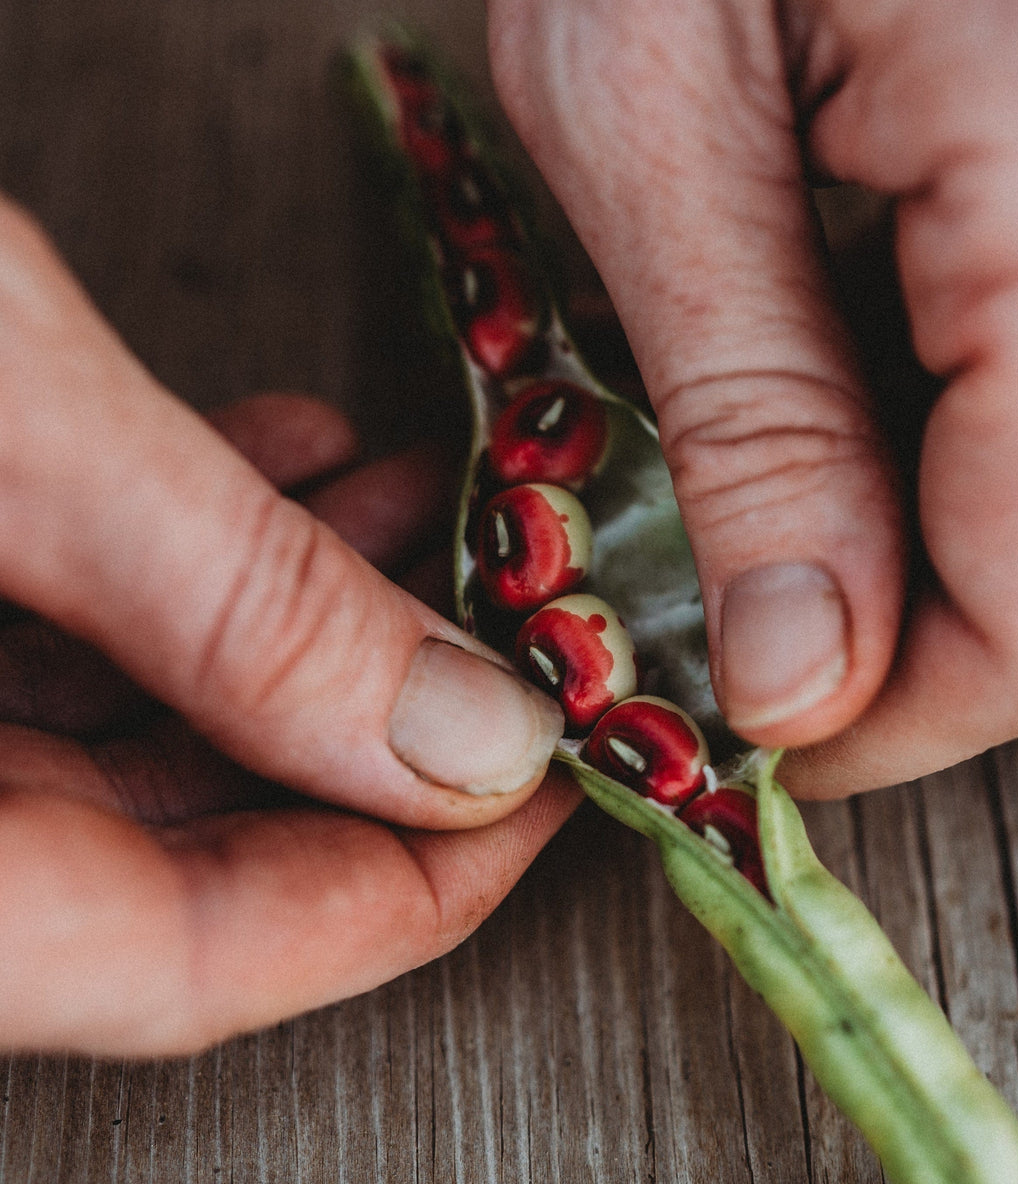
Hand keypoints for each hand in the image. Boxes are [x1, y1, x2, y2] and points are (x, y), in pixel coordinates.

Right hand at [0, 199, 574, 1055]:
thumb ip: (237, 597)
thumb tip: (468, 732)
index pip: (194, 965)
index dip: (408, 890)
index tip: (545, 798)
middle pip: (178, 864)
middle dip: (374, 741)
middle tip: (505, 649)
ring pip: (126, 746)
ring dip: (299, 636)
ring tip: (430, 529)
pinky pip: (45, 642)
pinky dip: (185, 565)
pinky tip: (289, 477)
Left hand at [485, 0, 1017, 794]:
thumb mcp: (645, 109)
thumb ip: (752, 412)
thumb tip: (800, 672)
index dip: (893, 715)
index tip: (751, 719)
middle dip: (924, 654)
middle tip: (760, 630)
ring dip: (949, 562)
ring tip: (791, 504)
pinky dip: (981, 460)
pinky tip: (863, 396)